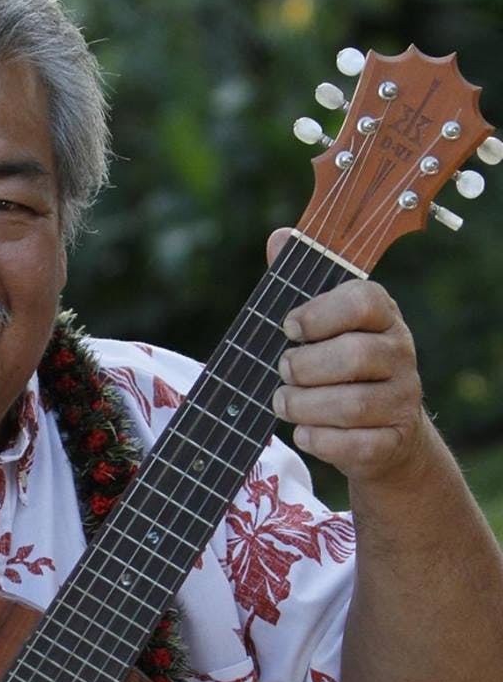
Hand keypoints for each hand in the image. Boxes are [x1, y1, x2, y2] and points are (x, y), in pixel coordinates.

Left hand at [266, 228, 425, 482]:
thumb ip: (298, 285)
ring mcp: (402, 399)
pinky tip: (304, 431)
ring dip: (303, 406)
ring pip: (350, 405)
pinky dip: (318, 439)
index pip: (363, 301)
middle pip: (354, 356)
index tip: (288, 327)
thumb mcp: (320, 325)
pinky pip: (354, 444)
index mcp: (382, 316)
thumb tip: (279, 236)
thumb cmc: (336, 368)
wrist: (381, 434)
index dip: (320, 313)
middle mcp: (400, 353)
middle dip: (304, 367)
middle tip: (283, 371)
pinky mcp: (392, 441)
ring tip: (282, 402)